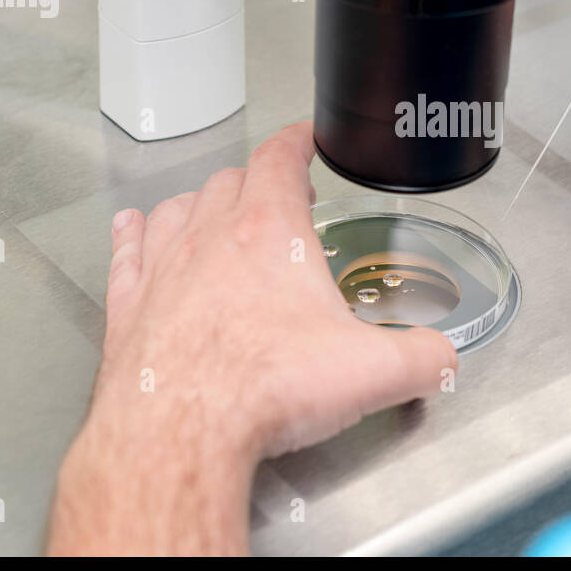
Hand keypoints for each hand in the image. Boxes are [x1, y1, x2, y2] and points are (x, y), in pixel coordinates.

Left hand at [48, 122, 456, 554]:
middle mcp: (211, 236)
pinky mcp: (128, 305)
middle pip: (231, 181)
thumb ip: (423, 358)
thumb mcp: (373, 372)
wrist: (180, 432)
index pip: (280, 157)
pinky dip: (134, 234)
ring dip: (200, 202)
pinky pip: (128, 250)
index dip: (297, 141)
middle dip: (258, 179)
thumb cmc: (264, 387)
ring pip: (178, 207)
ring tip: (215, 208)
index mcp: (271, 231)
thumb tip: (443, 358)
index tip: (305, 138)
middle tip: (279, 191)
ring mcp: (163, 268)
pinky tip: (133, 229)